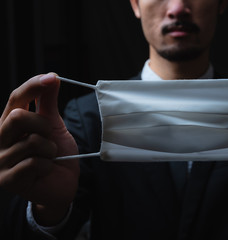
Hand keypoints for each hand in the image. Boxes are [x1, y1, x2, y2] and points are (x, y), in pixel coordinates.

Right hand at [0, 73, 78, 224]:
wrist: (63, 183)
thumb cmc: (56, 153)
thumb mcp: (54, 125)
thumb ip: (48, 103)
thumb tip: (51, 76)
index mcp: (9, 123)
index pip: (16, 98)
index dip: (33, 86)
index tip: (52, 78)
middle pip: (18, 117)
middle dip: (44, 126)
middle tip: (50, 137)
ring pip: (31, 142)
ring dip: (50, 150)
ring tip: (49, 157)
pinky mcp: (7, 180)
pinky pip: (35, 162)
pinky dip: (48, 165)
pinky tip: (45, 170)